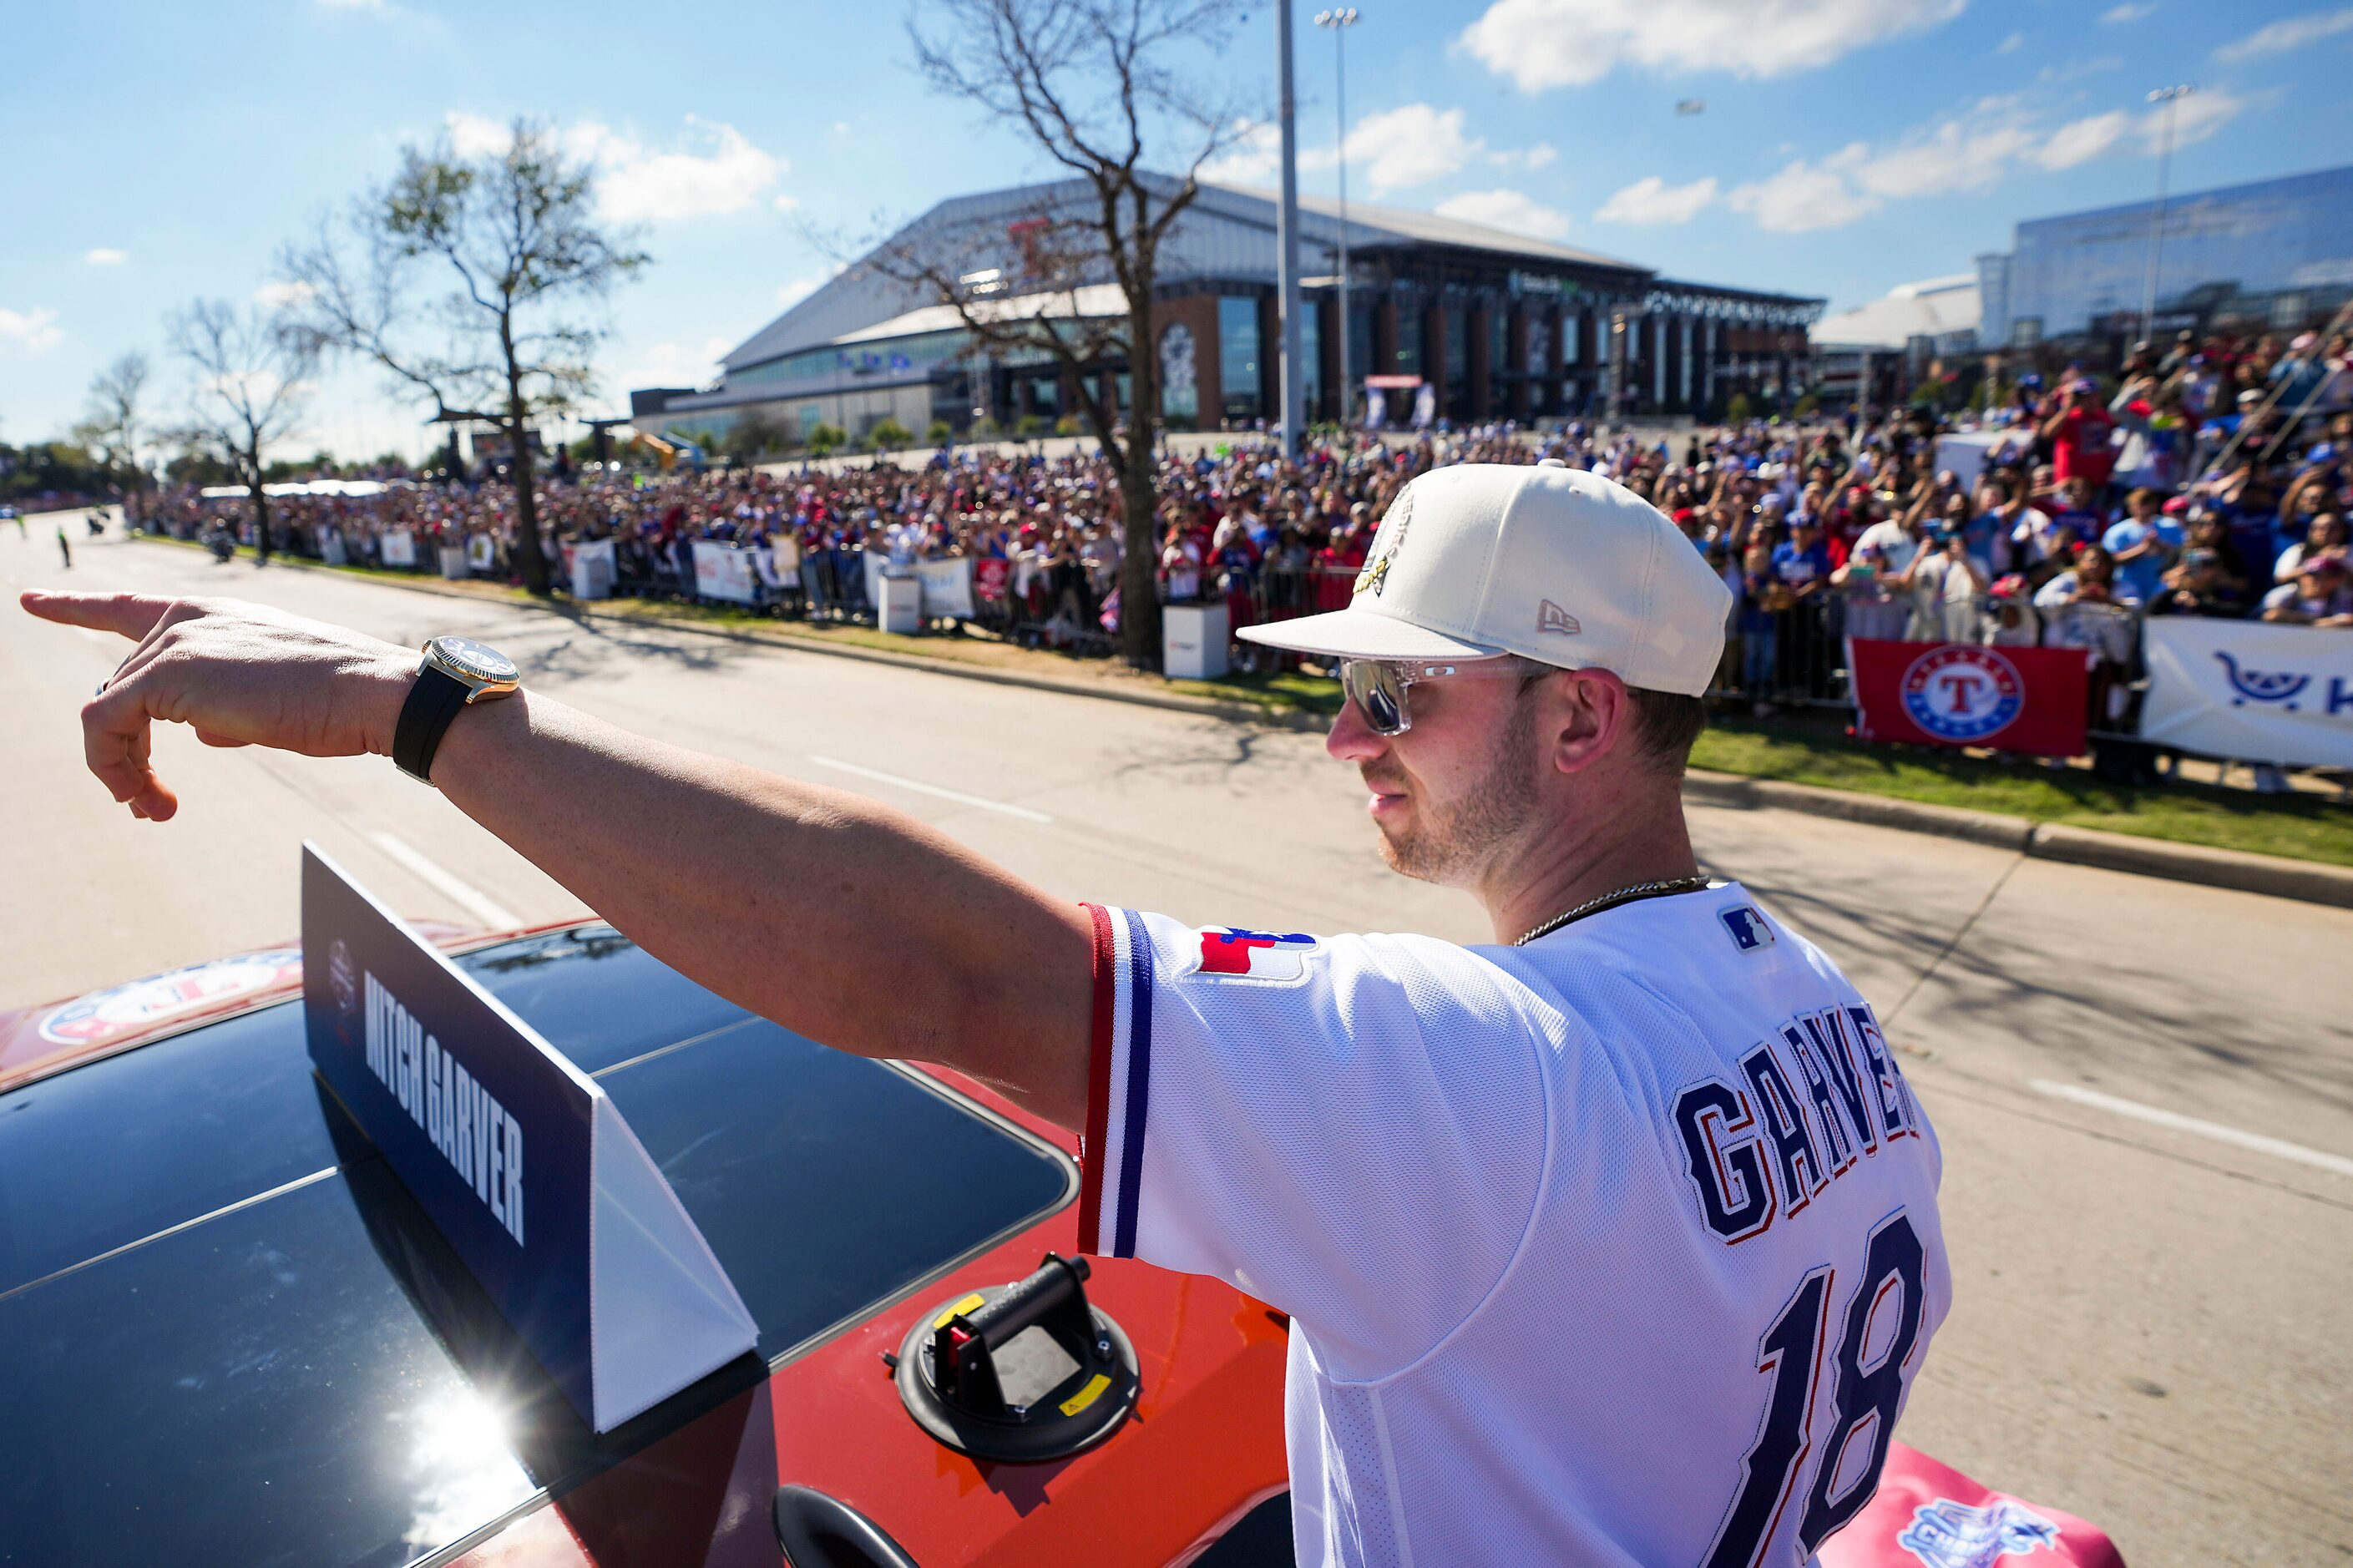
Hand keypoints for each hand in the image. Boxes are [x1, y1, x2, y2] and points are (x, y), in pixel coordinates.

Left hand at [19, 591, 416, 820]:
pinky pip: (105, 726)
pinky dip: (115, 768)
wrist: (370, 693)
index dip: (78, 607)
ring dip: (122, 769)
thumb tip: (201, 734)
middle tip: (153, 804)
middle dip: (126, 750)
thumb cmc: (341, 701)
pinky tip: (146, 798)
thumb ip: (228, 707)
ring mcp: (173, 643)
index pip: (131, 607)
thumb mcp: (275, 699)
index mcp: (214, 614)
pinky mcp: (164, 676)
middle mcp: (185, 618)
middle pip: (121, 686)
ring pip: (107, 710)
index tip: (32, 602)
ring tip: (152, 809)